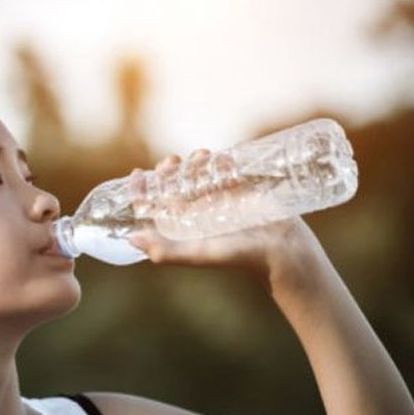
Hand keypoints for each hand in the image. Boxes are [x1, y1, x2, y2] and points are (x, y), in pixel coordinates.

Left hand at [127, 150, 325, 289]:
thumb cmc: (239, 258)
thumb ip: (167, 251)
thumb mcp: (199, 254)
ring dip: (194, 161)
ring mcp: (219, 200)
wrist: (282, 253)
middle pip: (174, 184)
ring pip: (198, 174)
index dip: (143, 189)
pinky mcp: (241, 191)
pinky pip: (225, 169)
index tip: (138, 173)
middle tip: (173, 161)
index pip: (155, 204)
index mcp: (183, 226)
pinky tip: (221, 156)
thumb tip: (131, 240)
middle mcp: (198, 213)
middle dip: (169, 169)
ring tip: (201, 156)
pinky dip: (220, 160)